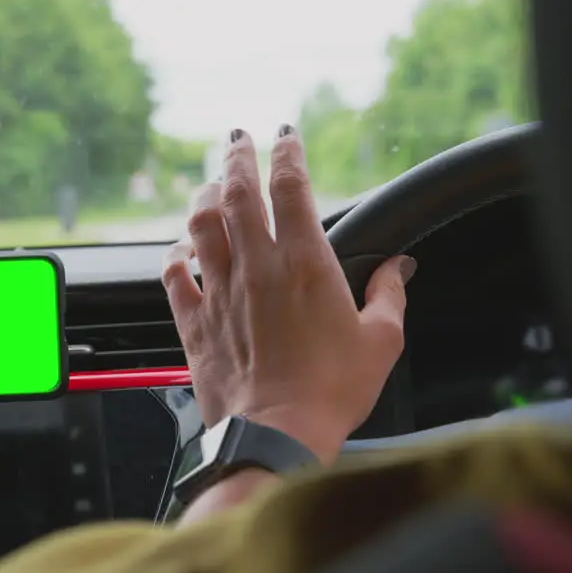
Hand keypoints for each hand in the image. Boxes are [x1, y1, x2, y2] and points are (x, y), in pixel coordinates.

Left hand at [162, 126, 415, 464]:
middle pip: (237, 192)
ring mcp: (219, 293)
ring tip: (210, 183)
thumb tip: (399, 267)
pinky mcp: (194, 322)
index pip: (291, 187)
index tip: (286, 137)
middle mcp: (255, 268)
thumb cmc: (331, 392)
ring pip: (200, 224)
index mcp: (304, 264)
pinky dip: (174, 254)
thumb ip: (389, 295)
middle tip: (238, 138)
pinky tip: (180, 249)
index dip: (287, 154)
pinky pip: (172, 274)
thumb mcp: (381, 340)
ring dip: (204, 196)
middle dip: (237, 156)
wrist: (276, 435)